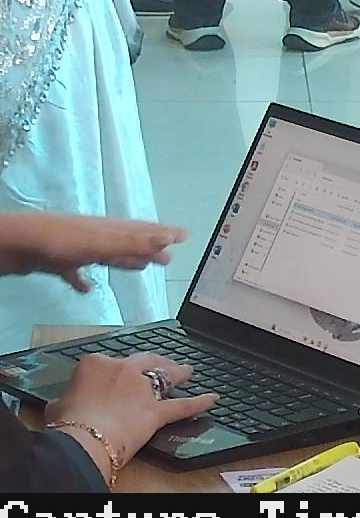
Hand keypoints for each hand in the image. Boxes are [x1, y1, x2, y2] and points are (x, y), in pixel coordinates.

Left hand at [0, 212, 181, 289]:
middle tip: (168, 257)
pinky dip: (84, 280)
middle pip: (129, 242)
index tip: (184, 235)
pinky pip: (77, 271)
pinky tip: (87, 288)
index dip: (165, 233)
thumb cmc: (56, 241)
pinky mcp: (59, 261)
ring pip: (107, 255)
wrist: (17, 244)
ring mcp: (77, 248)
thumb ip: (133, 243)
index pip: (144, 230)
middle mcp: (97, 236)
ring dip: (124, 262)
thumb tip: (166, 238)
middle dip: (150, 249)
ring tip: (140, 267)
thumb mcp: (101, 243)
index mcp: (110, 230)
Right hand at [52, 352, 218, 479]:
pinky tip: (212, 399)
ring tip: (188, 371)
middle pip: (144, 361)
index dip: (110, 372)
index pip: (105, 363)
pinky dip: (199, 402)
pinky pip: (182, 405)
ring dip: (179, 372)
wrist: (85, 437)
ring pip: (166, 375)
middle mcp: (124, 370)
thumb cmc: (67, 423)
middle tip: (160, 363)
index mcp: (96, 364)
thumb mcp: (57, 406)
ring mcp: (144, 389)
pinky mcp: (157, 410)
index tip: (110, 378)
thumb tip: (66, 403)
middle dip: (154, 362)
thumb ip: (67, 399)